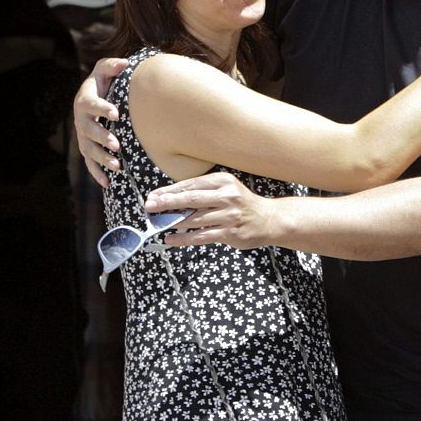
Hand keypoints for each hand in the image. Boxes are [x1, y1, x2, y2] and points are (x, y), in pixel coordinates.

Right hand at [72, 56, 128, 186]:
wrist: (95, 95)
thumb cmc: (104, 82)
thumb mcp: (106, 70)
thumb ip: (112, 66)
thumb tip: (124, 63)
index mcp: (85, 100)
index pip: (92, 104)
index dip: (102, 109)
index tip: (116, 113)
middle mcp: (81, 119)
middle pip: (88, 130)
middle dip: (102, 138)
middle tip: (116, 144)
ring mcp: (83, 135)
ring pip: (89, 149)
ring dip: (101, 158)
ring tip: (117, 166)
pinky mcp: (87, 148)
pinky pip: (89, 162)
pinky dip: (97, 173)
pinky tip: (108, 183)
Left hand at [145, 172, 277, 249]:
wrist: (270, 220)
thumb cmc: (243, 205)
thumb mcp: (227, 190)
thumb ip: (203, 193)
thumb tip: (170, 199)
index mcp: (224, 181)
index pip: (191, 184)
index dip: (170, 191)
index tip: (153, 196)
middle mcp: (227, 196)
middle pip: (191, 199)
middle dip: (167, 203)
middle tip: (150, 206)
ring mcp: (229, 216)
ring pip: (194, 219)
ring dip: (173, 223)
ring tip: (158, 224)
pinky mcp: (230, 233)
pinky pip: (201, 236)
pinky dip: (183, 238)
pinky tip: (171, 239)